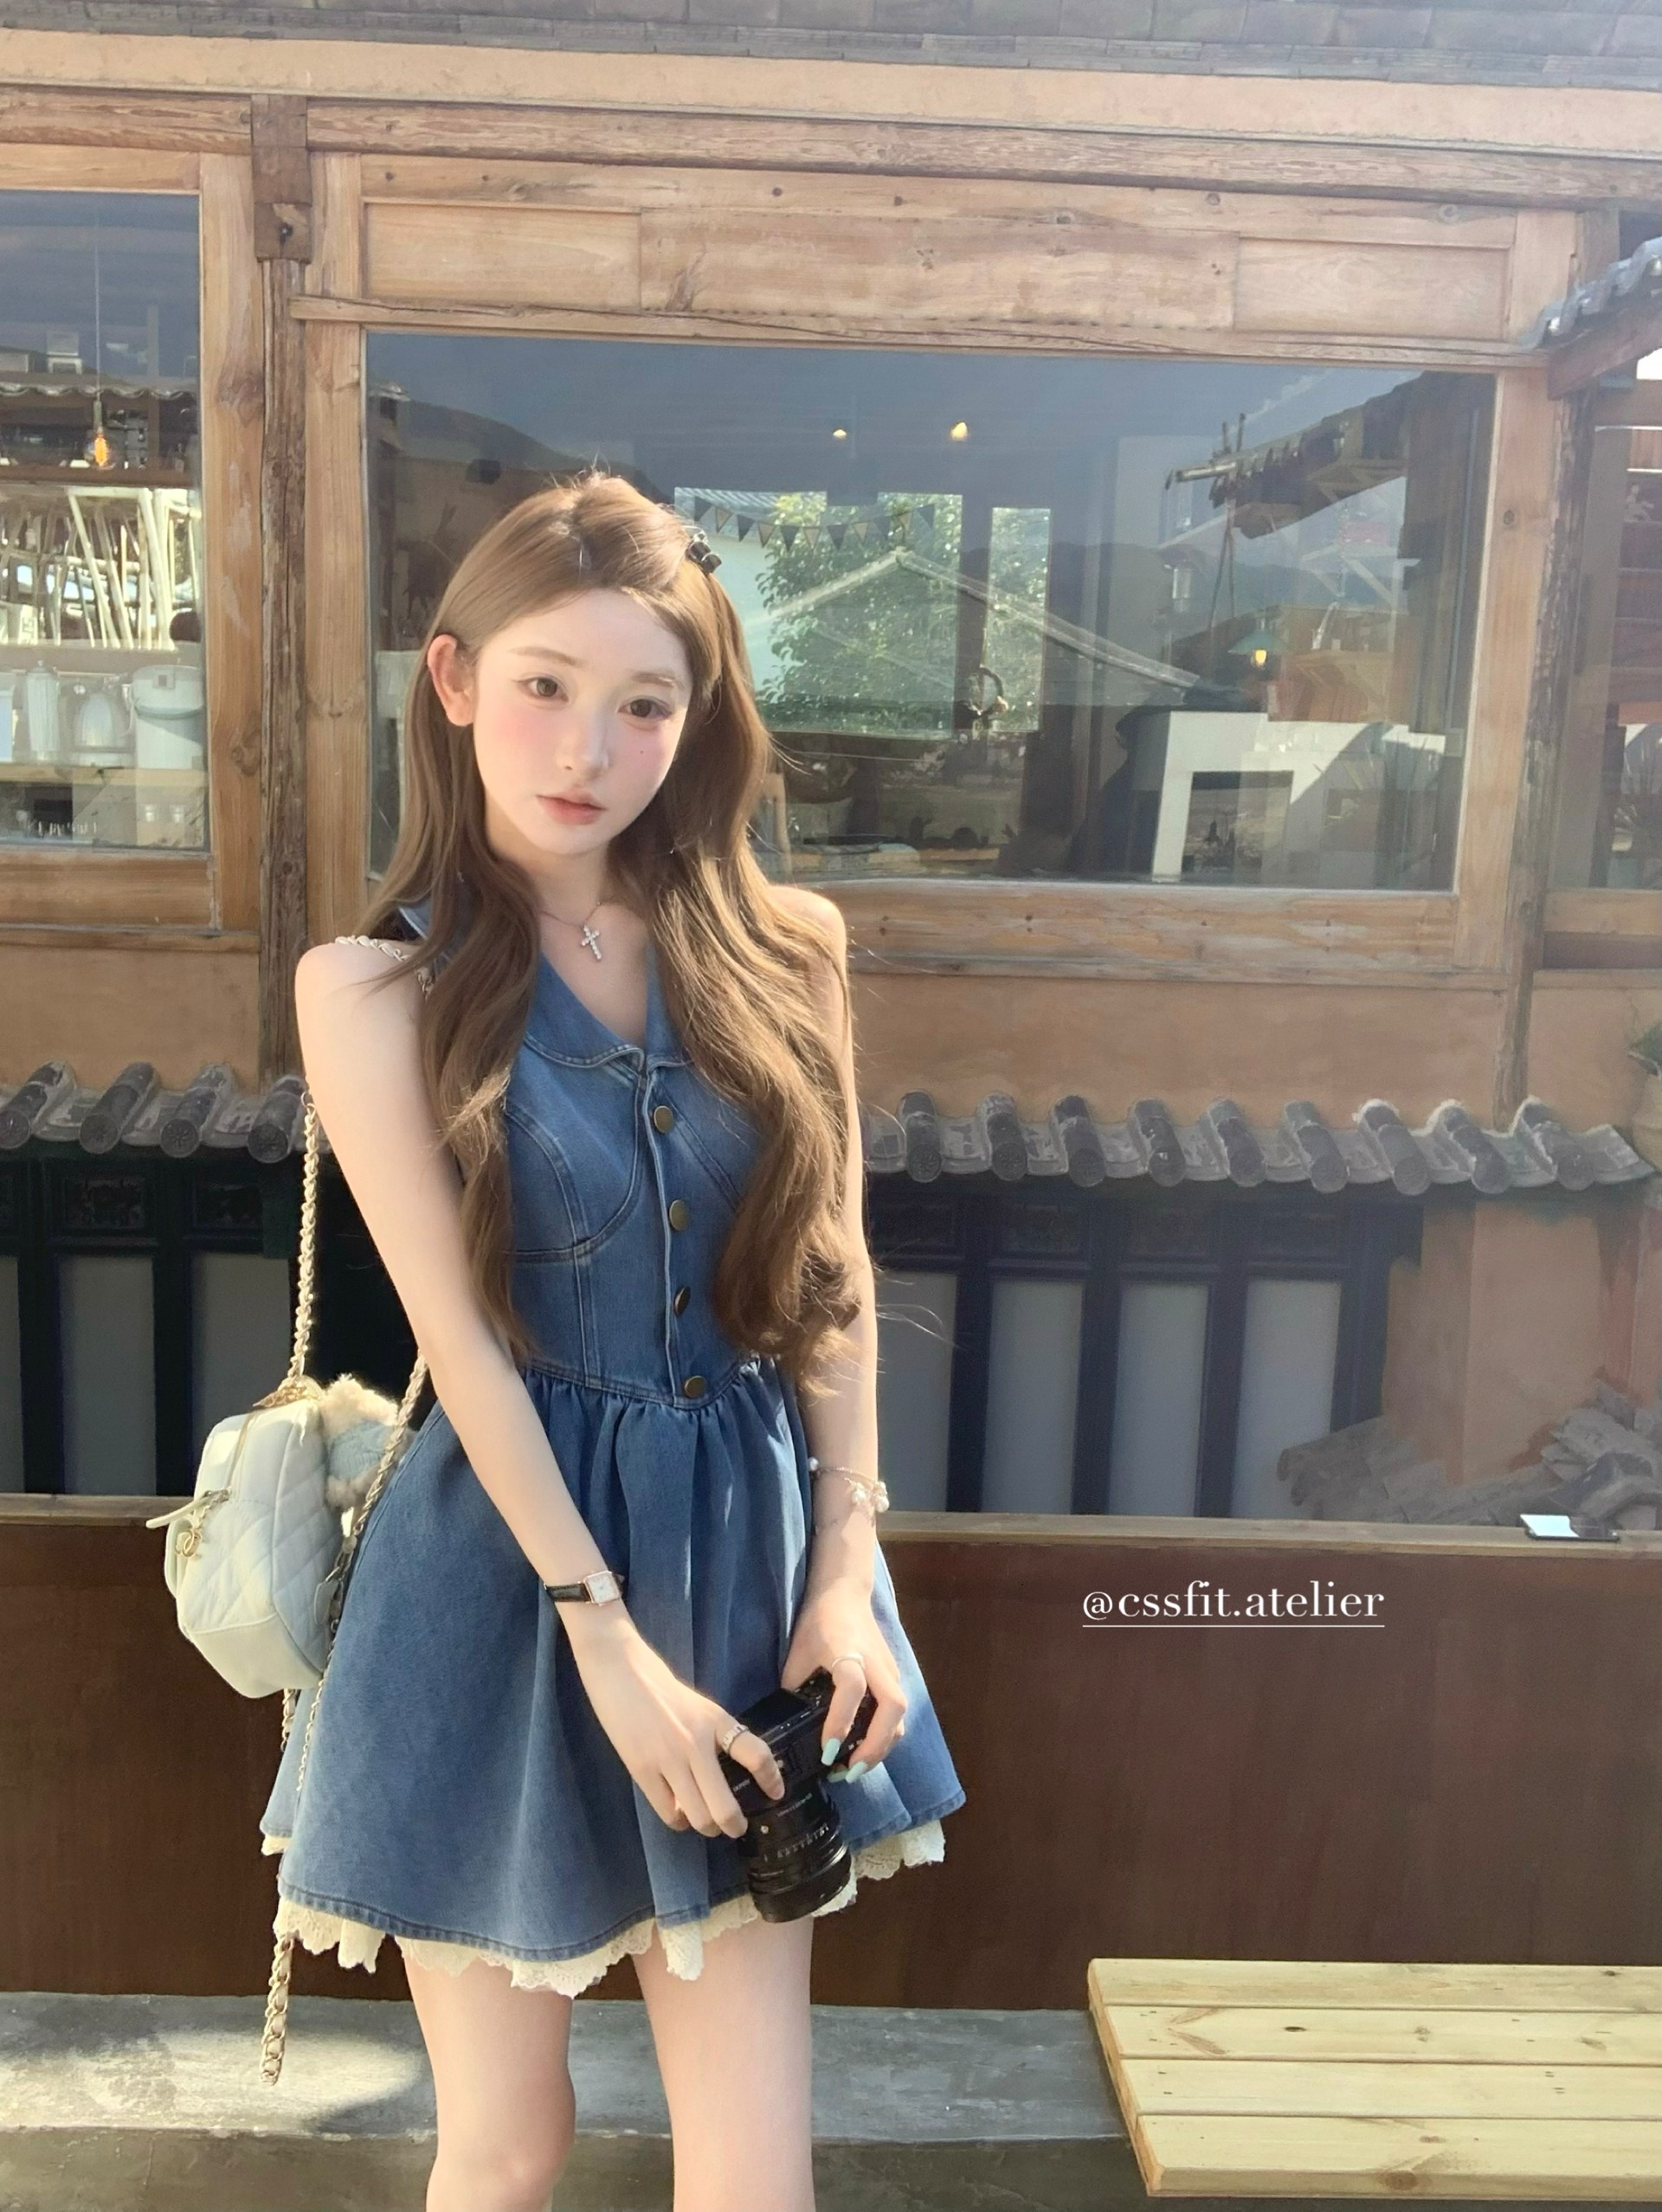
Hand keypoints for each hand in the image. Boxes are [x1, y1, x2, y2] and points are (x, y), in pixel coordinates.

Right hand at [564, 1610, 785, 1835]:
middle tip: (735, 1828)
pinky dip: (678, 1819)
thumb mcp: (698, 1706)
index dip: (771, 1778)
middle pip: (724, 1806)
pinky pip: (668, 1812)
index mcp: (715, 1721)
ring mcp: (667, 1759)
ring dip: (706, 1827)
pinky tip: (679, 1812)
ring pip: (697, 1817)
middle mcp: (696, 1743)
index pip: (756, 1754)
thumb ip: (713, 1735)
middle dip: (733, 1826)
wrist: (617, 1667)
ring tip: (706, 1823)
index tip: (776, 1793)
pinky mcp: (641, 1770)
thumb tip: (726, 1772)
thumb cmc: (658, 1685)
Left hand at [781, 1585, 907, 1774]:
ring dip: (882, 1746)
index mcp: (848, 1653)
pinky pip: (896, 1712)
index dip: (841, 1721)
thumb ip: (797, 1691)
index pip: (852, 1689)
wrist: (845, 1593)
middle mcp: (876, 1663)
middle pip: (893, 1706)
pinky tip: (863, 1751)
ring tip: (855, 1769)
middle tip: (850, 1771)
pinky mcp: (894, 1676)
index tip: (827, 1752)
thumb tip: (791, 1730)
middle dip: (875, 1744)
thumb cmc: (817, 1623)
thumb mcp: (797, 1655)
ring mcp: (890, 1670)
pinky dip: (884, 1736)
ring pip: (900, 1715)